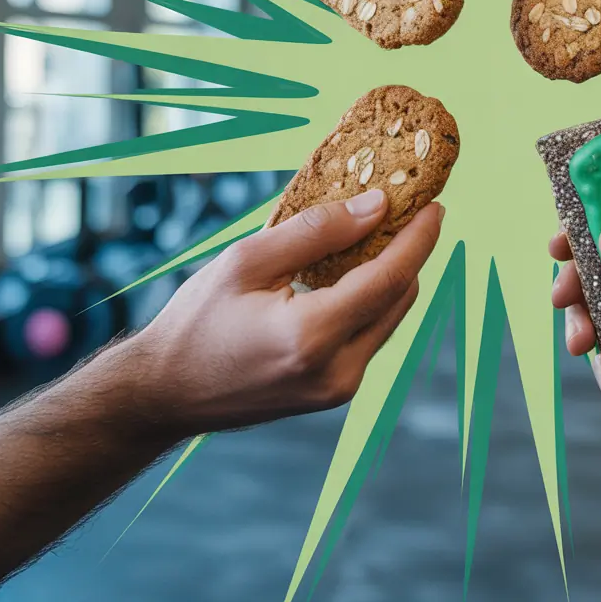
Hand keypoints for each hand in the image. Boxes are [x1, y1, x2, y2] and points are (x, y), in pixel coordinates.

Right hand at [129, 188, 442, 435]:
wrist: (164, 395)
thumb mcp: (248, 260)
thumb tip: (376, 206)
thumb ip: (317, 231)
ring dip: (391, 275)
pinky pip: (370, 335)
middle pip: (400, 298)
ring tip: (380, 233)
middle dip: (409, 252)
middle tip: (406, 211)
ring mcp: (339, 389)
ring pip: (389, 318)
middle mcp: (337, 371)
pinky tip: (354, 269)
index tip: (436, 206)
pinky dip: (370, 300)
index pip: (390, 278)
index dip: (419, 237)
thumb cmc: (197, 321)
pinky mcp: (334, 393)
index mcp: (313, 336)